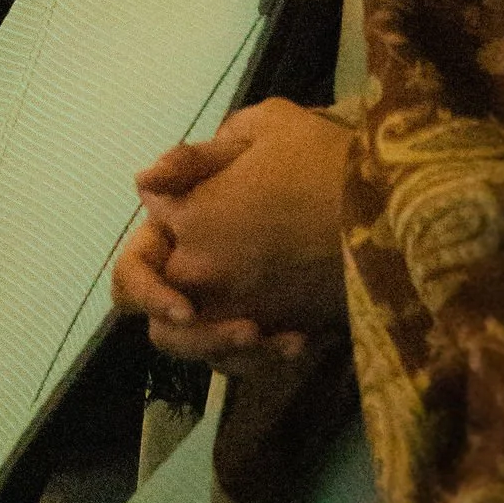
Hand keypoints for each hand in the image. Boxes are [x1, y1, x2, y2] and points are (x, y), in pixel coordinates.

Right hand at [118, 100, 353, 352]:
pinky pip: (247, 360)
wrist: (370, 194)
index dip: (147, 293)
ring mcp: (224, 304)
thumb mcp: (255, 141)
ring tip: (286, 340)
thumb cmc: (308, 160)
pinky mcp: (259, 326)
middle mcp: (192, 275)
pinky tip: (301, 341)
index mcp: (177, 230)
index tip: (186, 308)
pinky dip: (268, 358)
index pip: (132, 272)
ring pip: (207, 353)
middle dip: (201, 339)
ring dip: (238, 353)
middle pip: (166, 330)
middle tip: (249, 331)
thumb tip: (142, 182)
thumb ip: (193, 160)